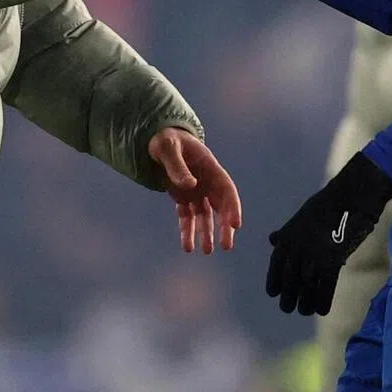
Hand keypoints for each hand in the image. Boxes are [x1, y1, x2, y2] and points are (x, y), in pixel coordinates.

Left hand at [148, 127, 241, 253]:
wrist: (156, 140)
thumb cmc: (165, 139)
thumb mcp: (167, 148)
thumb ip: (177, 166)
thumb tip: (190, 186)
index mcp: (209, 167)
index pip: (227, 190)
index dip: (233, 207)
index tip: (236, 224)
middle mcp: (206, 182)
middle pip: (221, 206)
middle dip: (225, 226)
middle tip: (227, 245)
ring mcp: (195, 191)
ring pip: (205, 216)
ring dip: (207, 233)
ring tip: (206, 251)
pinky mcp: (183, 198)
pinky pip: (187, 217)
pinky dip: (188, 232)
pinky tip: (188, 247)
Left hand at [266, 151, 391, 315]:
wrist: (350, 195)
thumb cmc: (328, 205)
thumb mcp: (301, 217)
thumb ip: (287, 232)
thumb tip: (272, 240)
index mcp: (288, 235)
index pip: (276, 264)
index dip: (274, 281)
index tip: (273, 293)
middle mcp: (297, 247)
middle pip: (290, 280)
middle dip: (288, 296)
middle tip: (288, 308)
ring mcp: (314, 254)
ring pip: (306, 287)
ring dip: (305, 302)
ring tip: (304, 311)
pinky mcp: (332, 260)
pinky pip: (325, 288)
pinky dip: (322, 301)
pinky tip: (322, 310)